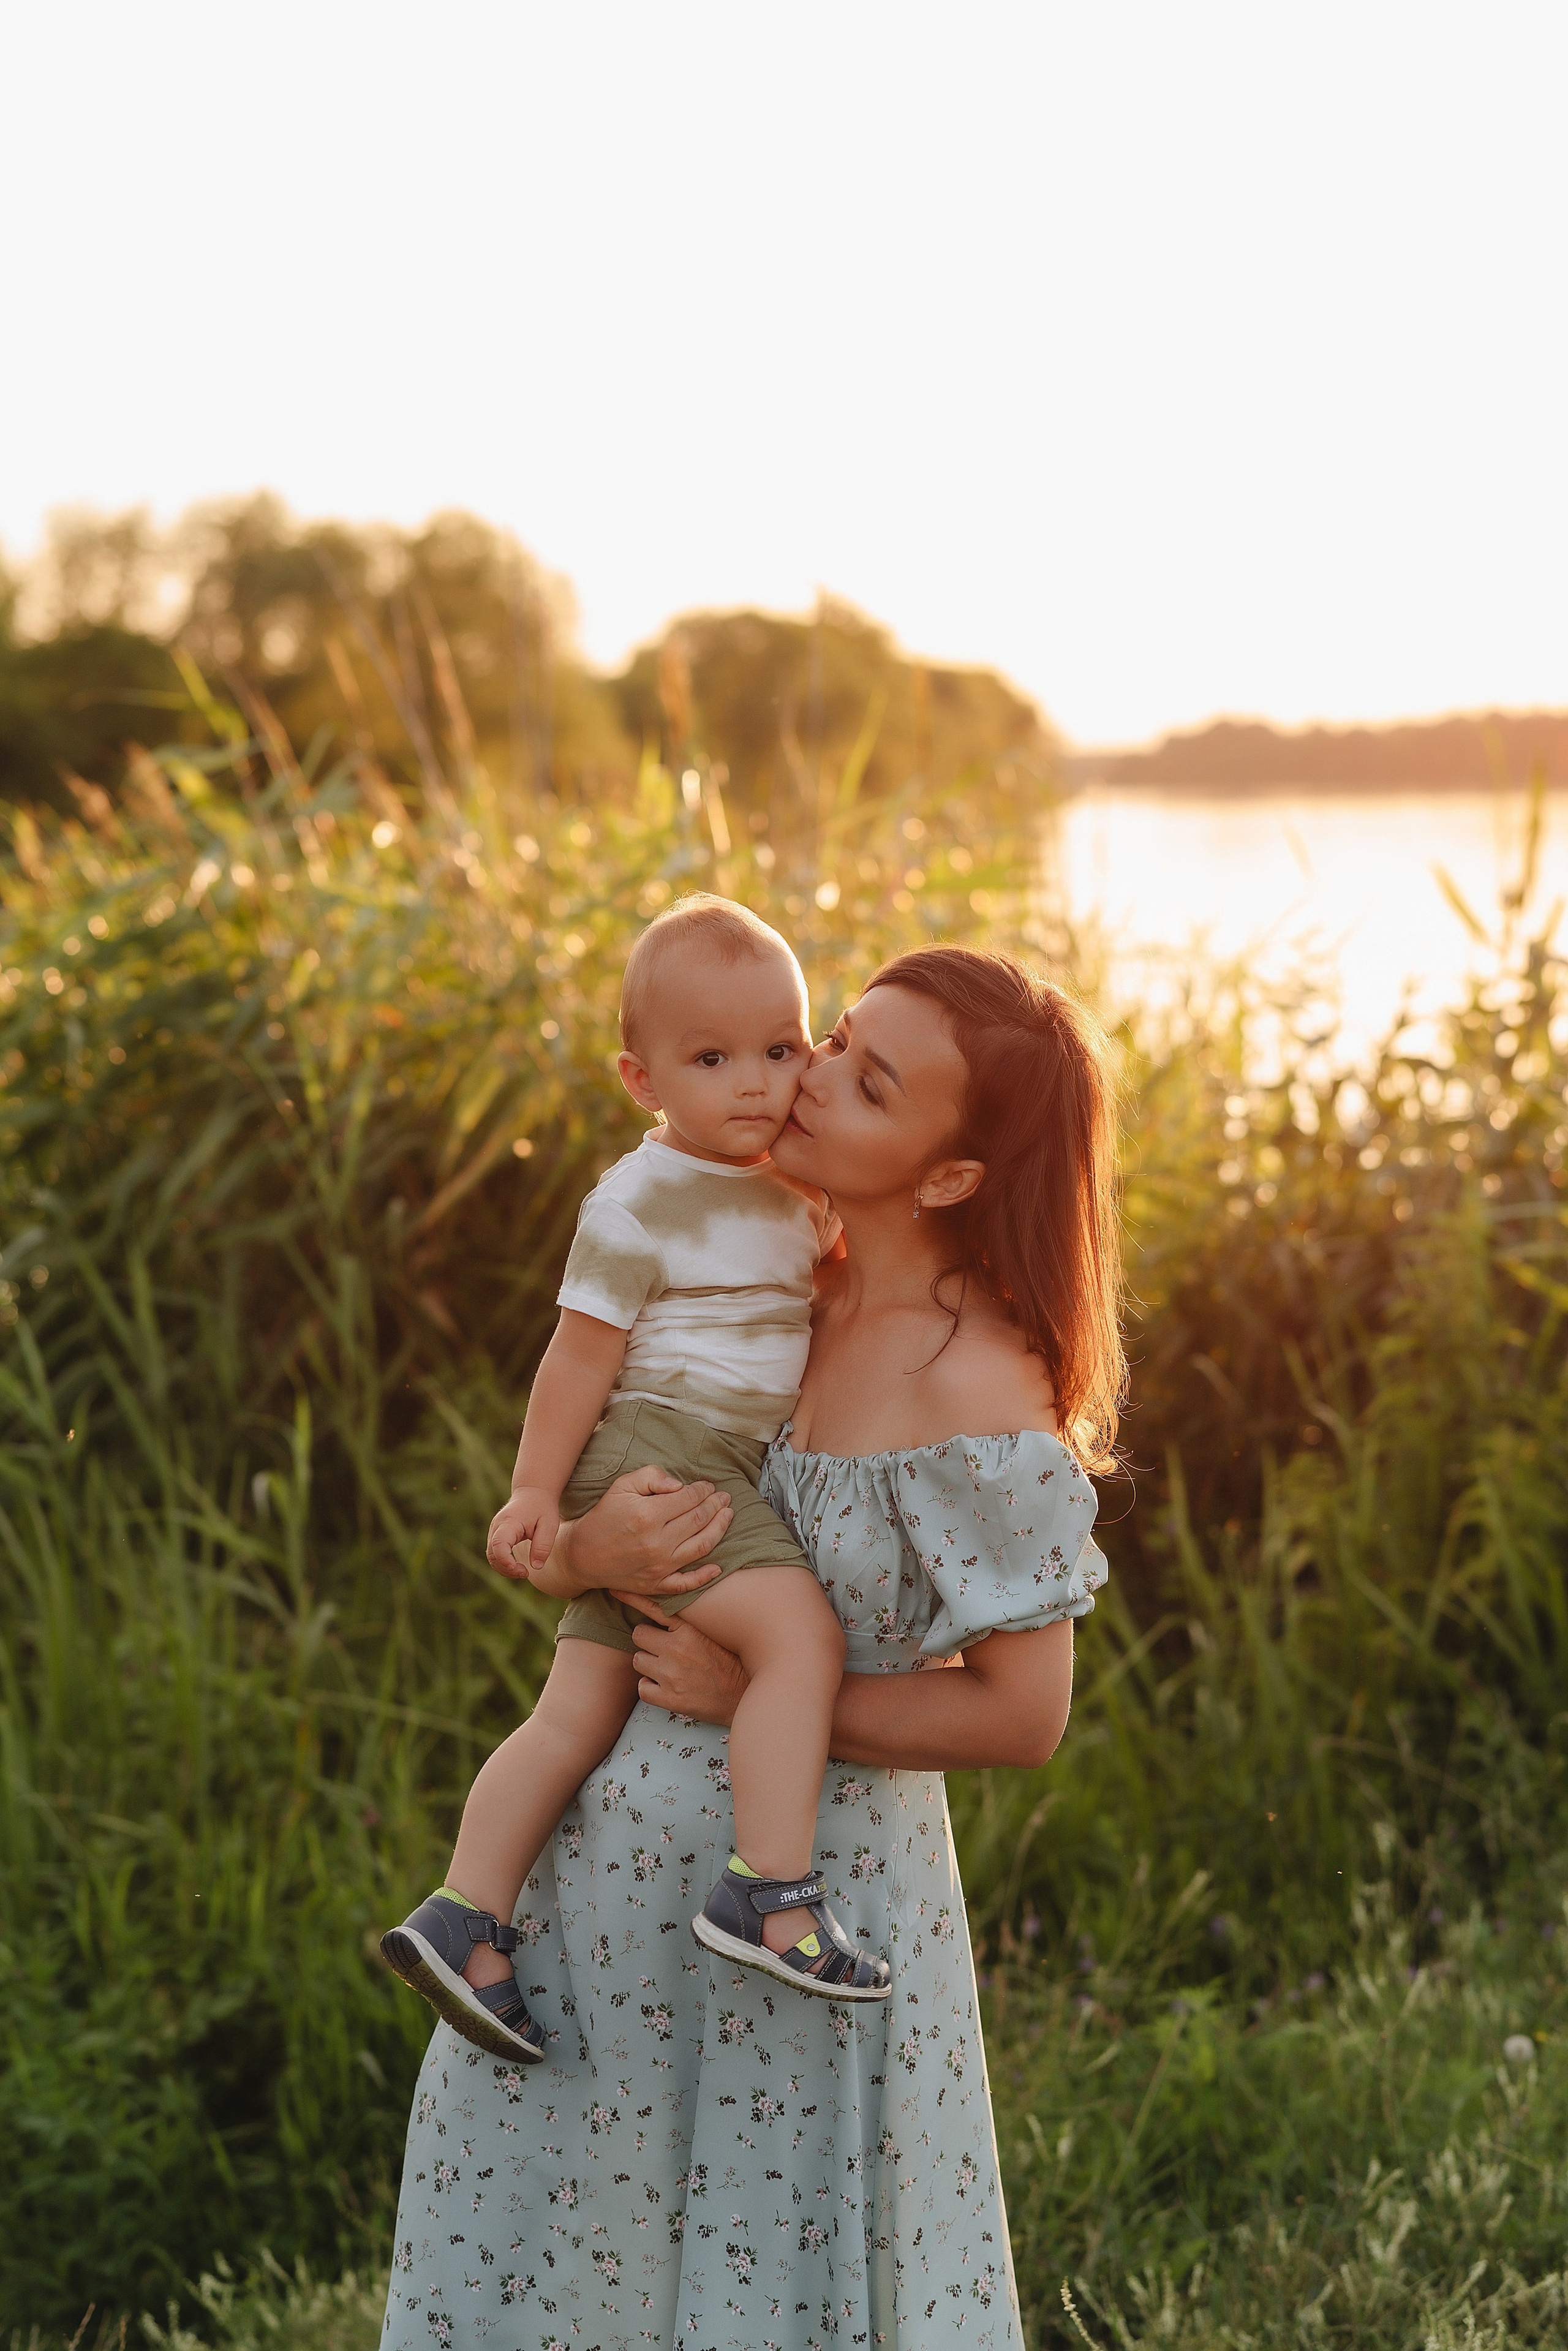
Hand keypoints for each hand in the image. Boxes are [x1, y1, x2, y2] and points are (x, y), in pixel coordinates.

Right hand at [486, 1486, 560, 1578]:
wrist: (533, 1492)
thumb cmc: (542, 1508)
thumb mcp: (549, 1525)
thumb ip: (542, 1546)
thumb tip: (535, 1567)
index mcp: (509, 1522)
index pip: (499, 1544)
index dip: (506, 1561)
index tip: (522, 1570)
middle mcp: (497, 1526)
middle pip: (492, 1554)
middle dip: (506, 1569)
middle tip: (526, 1573)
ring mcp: (494, 1530)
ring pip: (491, 1555)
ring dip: (504, 1568)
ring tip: (524, 1572)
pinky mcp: (496, 1534)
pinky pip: (494, 1553)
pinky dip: (503, 1562)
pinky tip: (518, 1566)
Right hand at [561, 1464, 733, 1594]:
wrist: (582, 1555)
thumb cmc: (604, 1516)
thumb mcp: (622, 1486)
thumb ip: (652, 1477)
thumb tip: (680, 1485)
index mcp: (647, 1514)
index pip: (688, 1498)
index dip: (703, 1490)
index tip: (708, 1485)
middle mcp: (656, 1542)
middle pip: (698, 1520)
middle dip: (715, 1505)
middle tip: (724, 1498)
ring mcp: (658, 1566)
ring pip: (701, 1547)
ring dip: (720, 1530)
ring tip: (728, 1516)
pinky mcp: (655, 1585)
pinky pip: (686, 1584)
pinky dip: (704, 1576)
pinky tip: (718, 1566)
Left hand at [616, 1595, 749, 1726]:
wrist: (745, 1696)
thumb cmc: (731, 1662)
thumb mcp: (714, 1632)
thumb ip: (690, 1620)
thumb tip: (667, 1604)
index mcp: (689, 1629)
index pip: (654, 1607)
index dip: (632, 1597)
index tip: (616, 1589)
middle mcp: (678, 1649)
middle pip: (638, 1634)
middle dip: (648, 1641)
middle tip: (663, 1648)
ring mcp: (671, 1675)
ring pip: (638, 1660)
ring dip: (648, 1664)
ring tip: (667, 1668)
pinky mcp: (670, 1699)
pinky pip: (642, 1688)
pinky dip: (650, 1688)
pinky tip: (665, 1687)